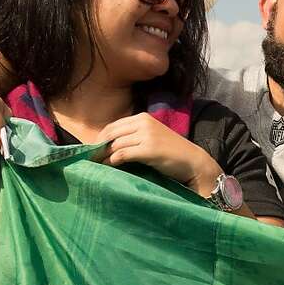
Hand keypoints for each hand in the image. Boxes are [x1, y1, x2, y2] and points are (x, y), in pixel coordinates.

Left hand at [99, 115, 218, 196]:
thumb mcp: (152, 138)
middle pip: (111, 133)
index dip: (100, 138)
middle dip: (98, 146)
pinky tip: (110, 166)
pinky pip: (123, 154)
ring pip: (116, 144)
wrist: (193, 162)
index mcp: (142, 117)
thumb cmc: (172, 153)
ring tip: (97, 164)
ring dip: (104, 155)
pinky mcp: (149, 149)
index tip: (93, 149)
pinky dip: (113, 160)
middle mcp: (143, 123)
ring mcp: (147, 135)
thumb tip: (110, 146)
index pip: (113, 126)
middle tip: (90, 158)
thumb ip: (134, 137)